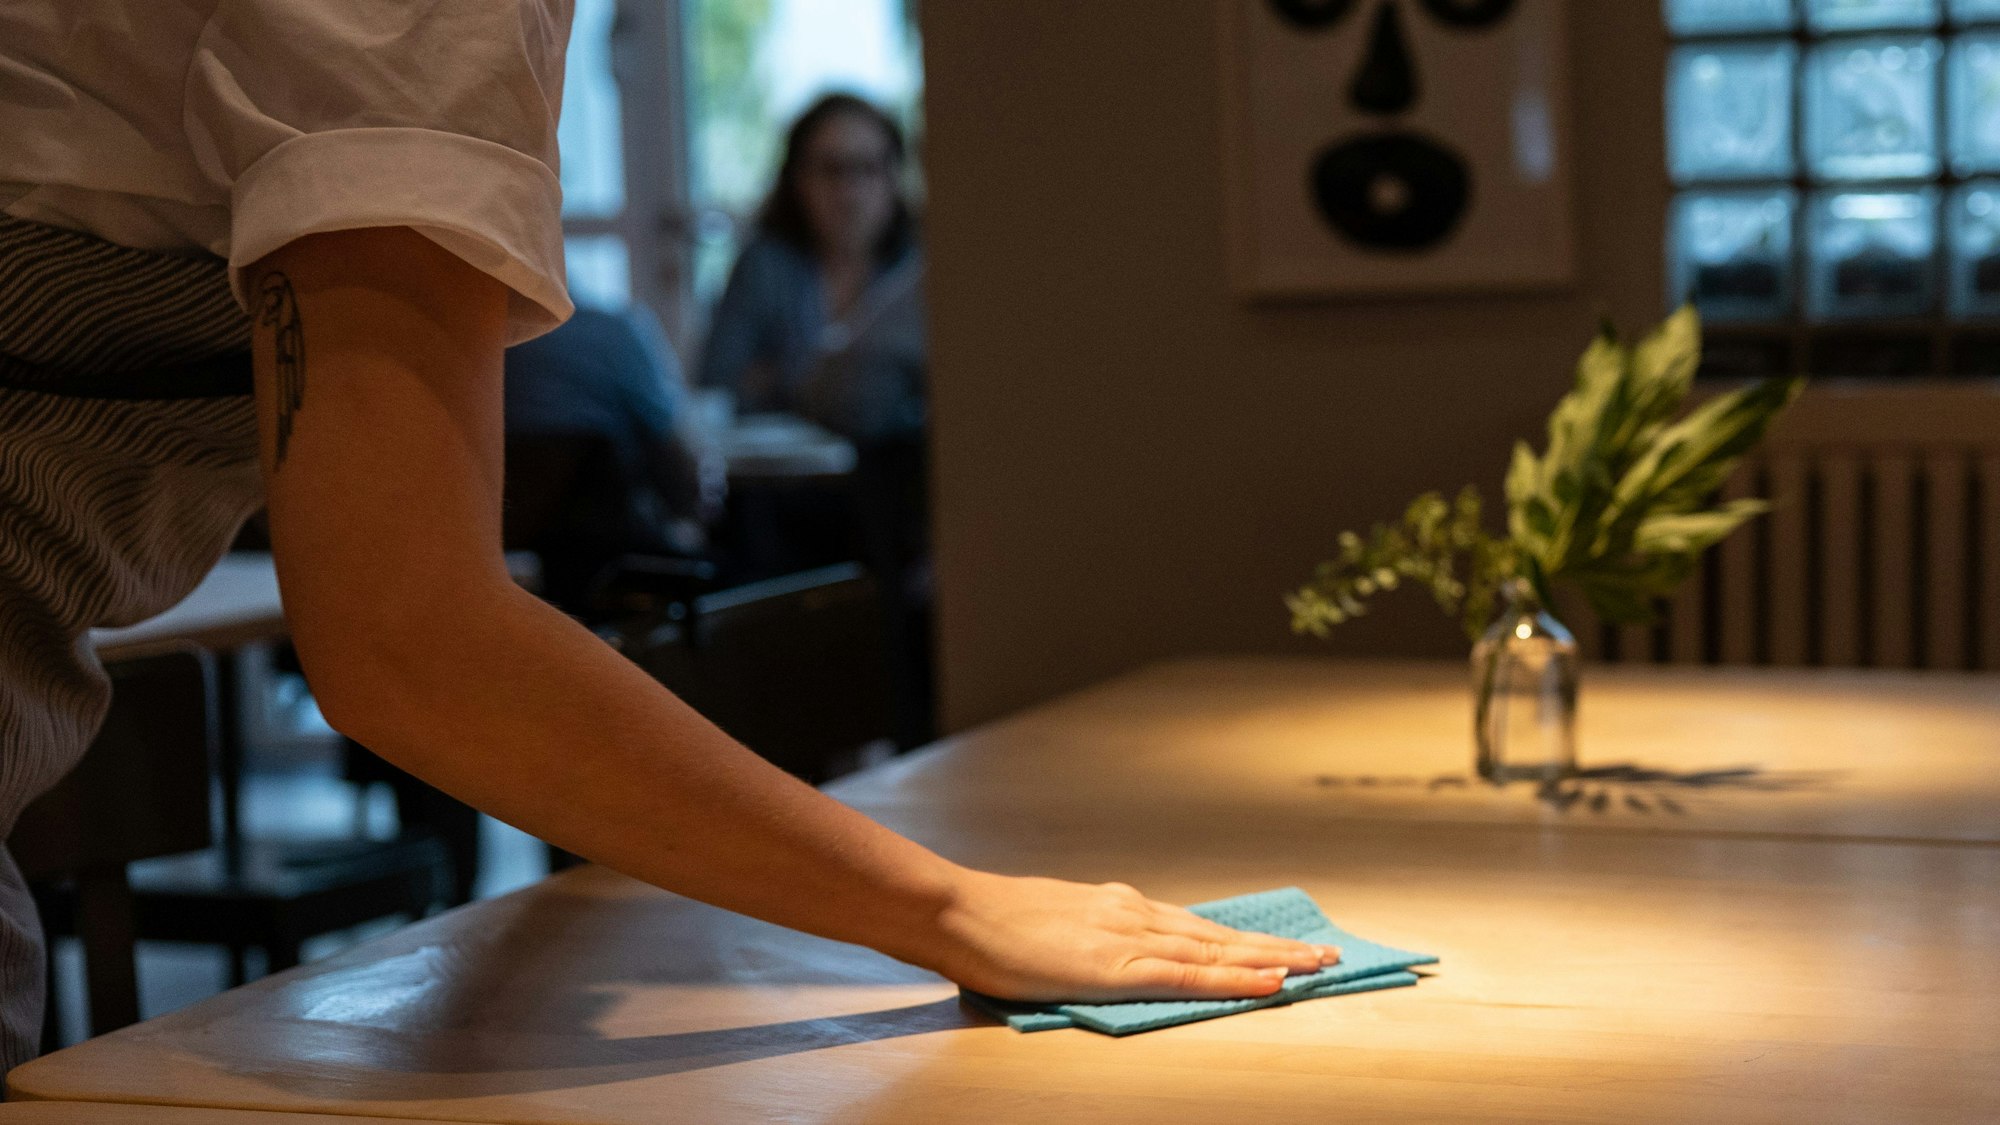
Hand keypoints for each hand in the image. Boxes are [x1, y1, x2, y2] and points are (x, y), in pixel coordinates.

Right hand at [925, 871, 1339, 1001]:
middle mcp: (1135, 914)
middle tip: (1325, 956)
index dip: (1242, 939)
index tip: (1282, 946)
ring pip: (1216, 950)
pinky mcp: (1118, 964)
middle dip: (1276, 946)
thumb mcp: (1054, 927)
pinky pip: (1189, 974)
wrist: (960, 912)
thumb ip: (1090, 940)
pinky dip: (1235, 978)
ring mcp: (1129, 936)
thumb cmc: (994, 927)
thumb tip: (1107, 959)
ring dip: (1271, 960)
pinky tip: (1267, 983)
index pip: (1195, 926)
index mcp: (1119, 907)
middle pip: (1220, 933)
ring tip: (1314, 968)